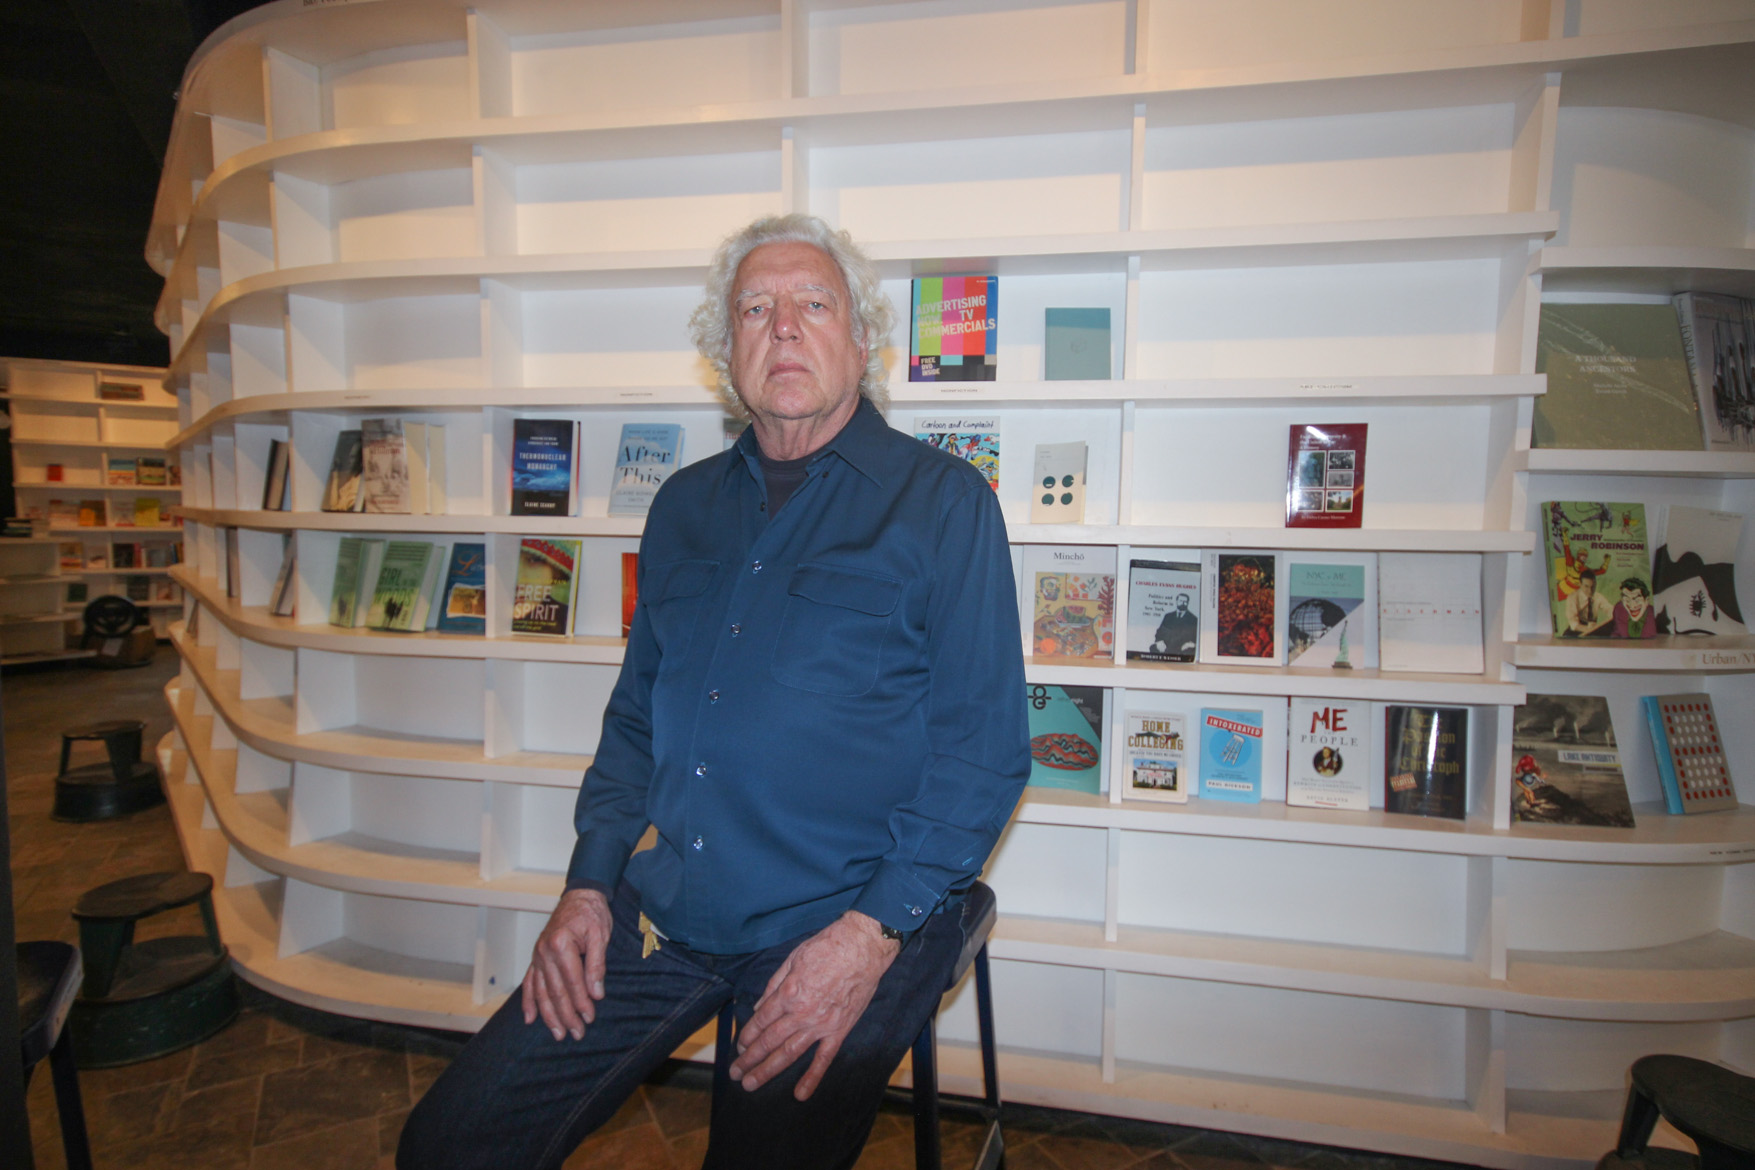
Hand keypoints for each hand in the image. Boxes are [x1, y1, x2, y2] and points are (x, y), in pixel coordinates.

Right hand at [521, 887, 612, 1041]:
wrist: (579, 896)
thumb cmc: (591, 913)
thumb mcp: (600, 935)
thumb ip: (597, 964)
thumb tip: (595, 993)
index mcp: (561, 943)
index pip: (572, 981)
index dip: (581, 1002)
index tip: (590, 1017)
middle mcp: (545, 951)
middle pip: (555, 991)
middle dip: (566, 1015)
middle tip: (577, 1033)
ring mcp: (537, 956)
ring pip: (541, 992)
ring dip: (549, 1015)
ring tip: (558, 1033)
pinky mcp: (536, 958)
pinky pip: (530, 983)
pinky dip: (529, 1001)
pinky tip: (530, 1018)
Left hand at [729, 910, 899, 1100]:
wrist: (862, 947)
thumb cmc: (827, 947)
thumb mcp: (793, 958)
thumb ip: (774, 984)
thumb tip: (759, 1007)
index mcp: (788, 993)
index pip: (761, 1021)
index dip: (747, 1035)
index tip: (739, 1046)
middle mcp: (801, 1013)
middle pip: (769, 1041)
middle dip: (749, 1059)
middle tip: (735, 1073)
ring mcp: (821, 1025)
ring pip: (789, 1054)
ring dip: (767, 1070)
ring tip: (751, 1084)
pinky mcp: (839, 1031)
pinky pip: (823, 1059)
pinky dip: (811, 1078)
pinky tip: (800, 1094)